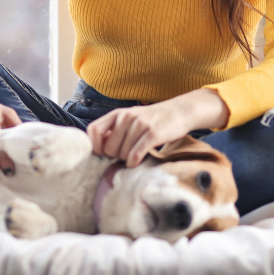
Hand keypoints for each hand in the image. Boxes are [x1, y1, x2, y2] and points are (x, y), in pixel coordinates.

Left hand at [88, 88, 228, 166]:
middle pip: (108, 148)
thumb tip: (99, 149)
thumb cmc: (152, 120)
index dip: (95, 146)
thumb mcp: (131, 119)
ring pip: (122, 153)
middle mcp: (126, 117)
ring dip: (128, 159)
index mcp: (117, 114)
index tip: (104, 153)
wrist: (179, 111)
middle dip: (115, 156)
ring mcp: (139, 124)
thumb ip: (115, 130)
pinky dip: (134, 162)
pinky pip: (135, 155)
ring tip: (137, 154)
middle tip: (126, 154)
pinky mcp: (152, 133)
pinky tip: (138, 161)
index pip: (93, 130)